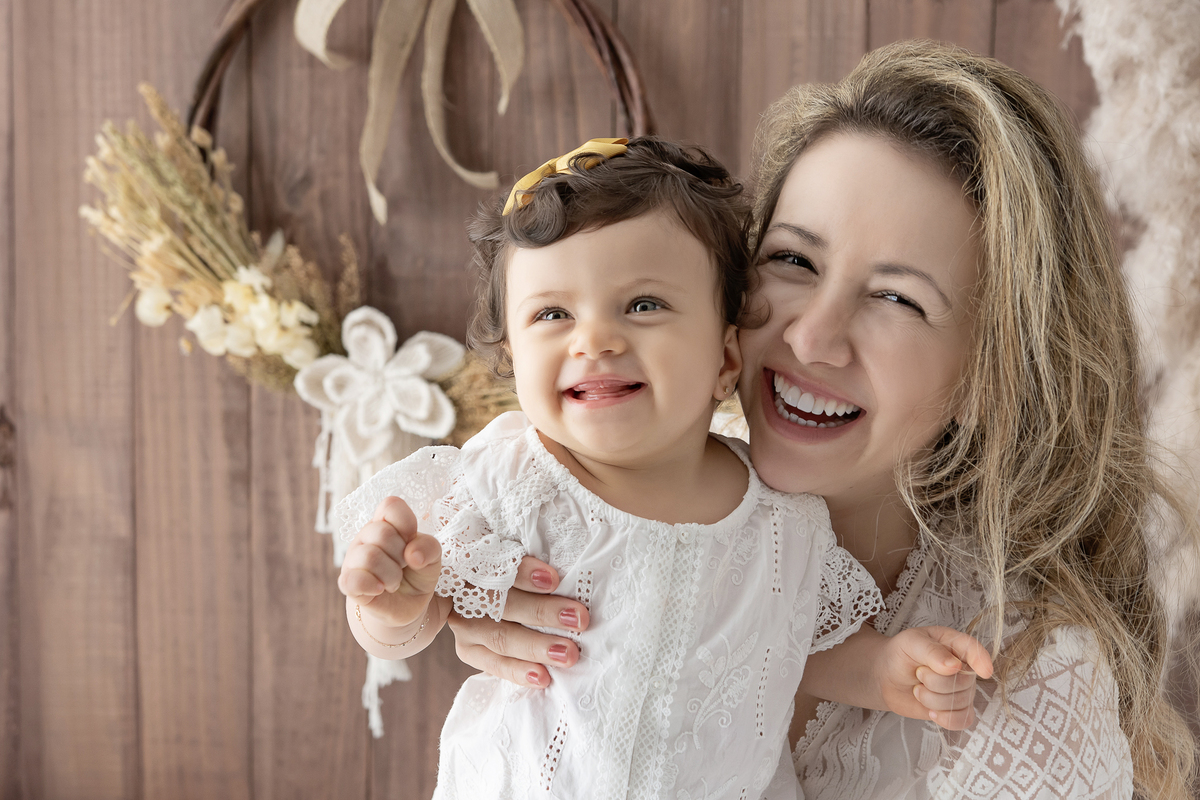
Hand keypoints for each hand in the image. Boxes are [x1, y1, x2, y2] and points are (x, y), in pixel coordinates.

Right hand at [338, 496, 443, 631]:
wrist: (407, 607)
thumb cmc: (417, 575)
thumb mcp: (432, 559)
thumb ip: (429, 548)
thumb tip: (412, 555)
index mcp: (386, 523)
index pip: (390, 505)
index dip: (405, 523)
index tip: (411, 541)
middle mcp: (366, 537)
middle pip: (382, 533)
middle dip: (401, 556)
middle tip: (403, 567)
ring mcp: (353, 559)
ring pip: (369, 556)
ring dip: (391, 575)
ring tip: (394, 582)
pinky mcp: (348, 583)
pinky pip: (352, 579)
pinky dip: (371, 585)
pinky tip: (380, 590)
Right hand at [448, 556, 589, 687]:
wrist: (486, 590)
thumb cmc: (513, 569)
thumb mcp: (512, 554)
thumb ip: (526, 561)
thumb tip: (561, 572)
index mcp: (474, 561)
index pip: (496, 565)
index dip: (523, 573)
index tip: (553, 579)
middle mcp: (465, 592)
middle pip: (503, 604)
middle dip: (543, 612)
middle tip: (578, 619)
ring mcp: (465, 623)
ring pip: (501, 637)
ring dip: (536, 646)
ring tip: (568, 653)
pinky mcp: (468, 648)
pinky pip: (494, 663)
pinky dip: (518, 671)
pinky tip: (542, 678)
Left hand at [877, 626, 994, 729]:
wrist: (888, 676)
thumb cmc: (901, 654)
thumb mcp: (910, 643)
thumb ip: (931, 651)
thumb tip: (954, 666)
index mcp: (955, 644)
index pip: (975, 650)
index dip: (982, 661)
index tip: (984, 671)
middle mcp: (964, 667)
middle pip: (963, 682)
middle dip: (933, 682)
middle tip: (918, 673)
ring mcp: (962, 689)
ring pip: (959, 702)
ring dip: (931, 699)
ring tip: (918, 688)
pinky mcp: (956, 709)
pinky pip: (963, 720)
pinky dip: (946, 719)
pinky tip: (931, 712)